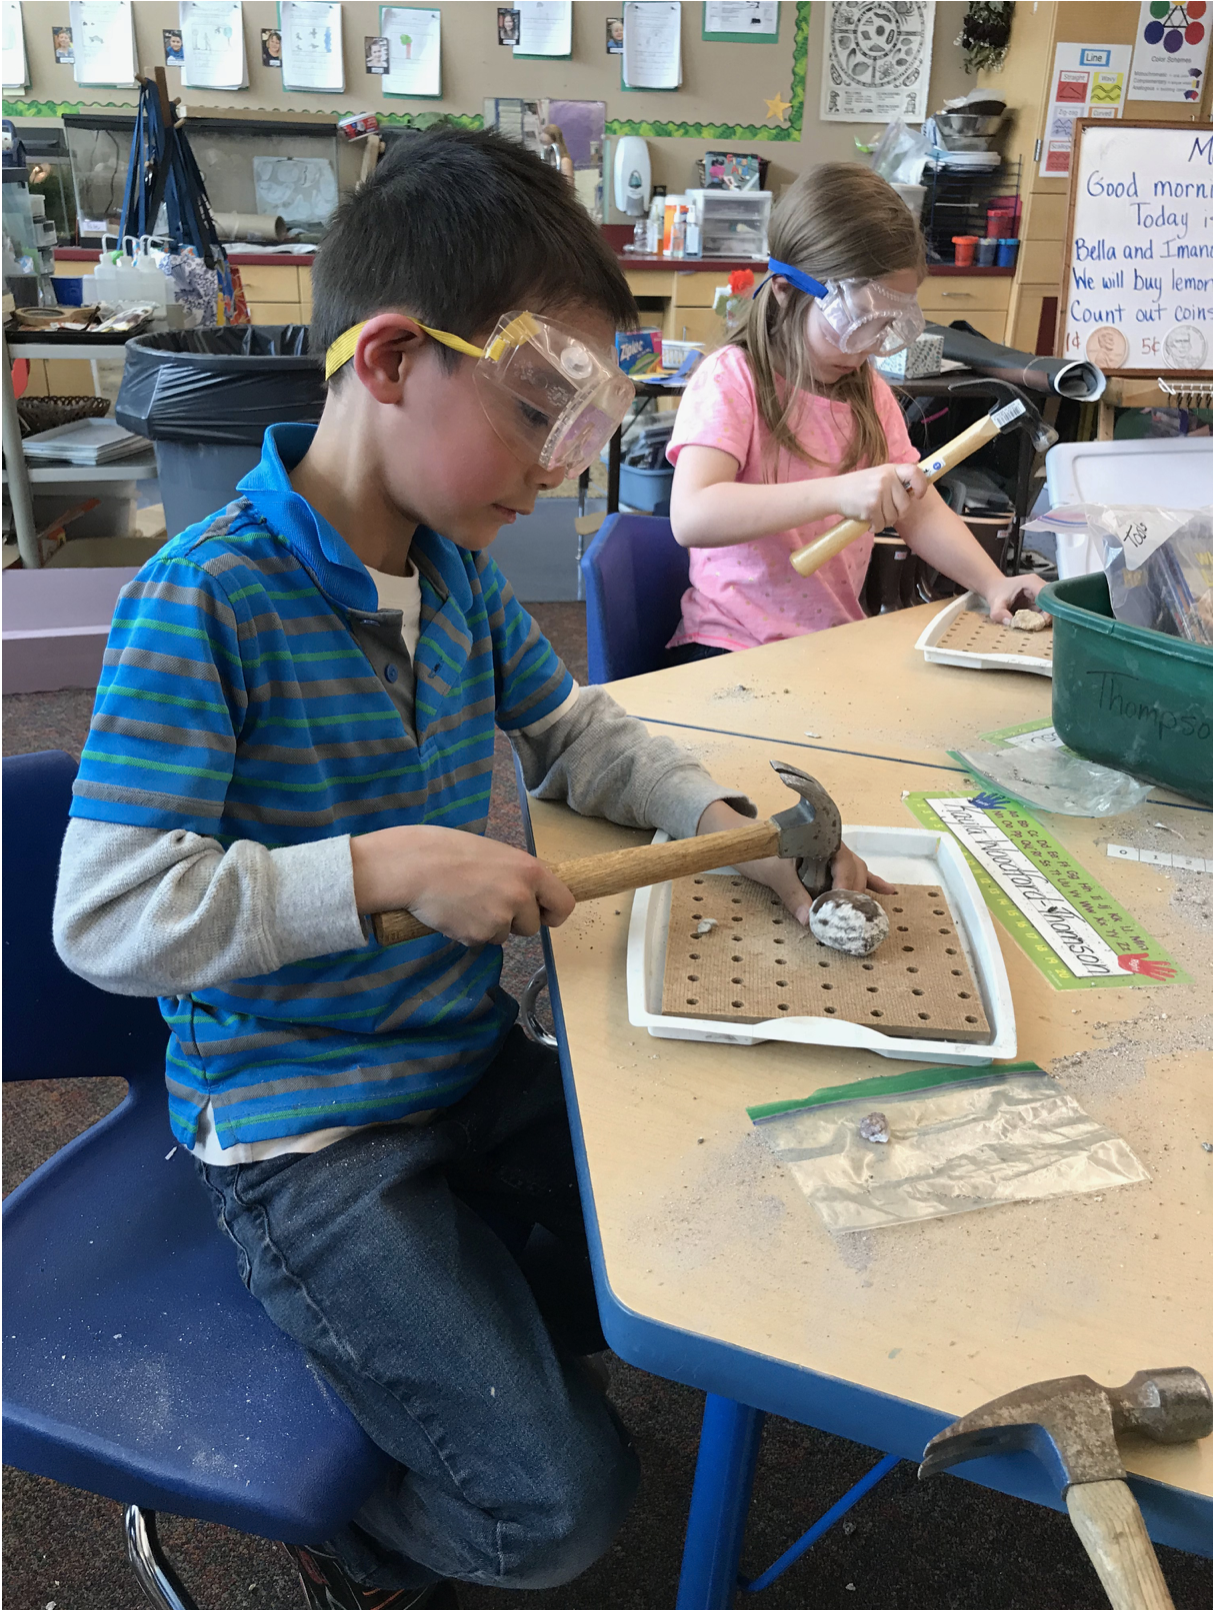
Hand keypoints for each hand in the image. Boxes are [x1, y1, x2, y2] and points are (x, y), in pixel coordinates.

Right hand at [350, 825, 574, 946]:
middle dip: (515, 921)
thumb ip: (518, 874)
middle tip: (488, 902)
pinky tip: (454, 911)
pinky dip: (469, 931)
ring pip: (504, 935)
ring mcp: (500, 919)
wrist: (414, 866)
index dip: (553, 913)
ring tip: (466, 901)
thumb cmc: (450, 851)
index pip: (564, 904)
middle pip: (532, 926)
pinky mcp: (478, 936)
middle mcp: (521, 896)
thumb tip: (532, 891)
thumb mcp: (497, 854)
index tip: (543, 914)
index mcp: (530, 871)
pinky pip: (481, 940)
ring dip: (490, 925)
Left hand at [696, 801, 893, 926]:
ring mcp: (832, 854)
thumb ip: (791, 894)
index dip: (846, 886)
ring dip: (860, 892)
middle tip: (849, 917)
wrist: (744, 838)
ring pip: (856, 873)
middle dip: (854, 894)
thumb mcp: (773, 872)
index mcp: (822, 840)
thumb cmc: (758, 850)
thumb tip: (809, 920)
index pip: (844, 863)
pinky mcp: (827, 864)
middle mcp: (832, 846)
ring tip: (866, 911)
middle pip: (855, 870)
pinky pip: (852, 873)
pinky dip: (870, 882)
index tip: (841, 906)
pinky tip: (888, 892)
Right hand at [831, 462, 928, 530]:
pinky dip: (874, 526)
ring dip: (884, 521)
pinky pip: (881, 525)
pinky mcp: (870, 507)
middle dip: (896, 513)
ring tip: (873, 514)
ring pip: (893, 517)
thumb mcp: (878, 476)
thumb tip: (913, 494)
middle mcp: (886, 479)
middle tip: (884, 511)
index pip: (915, 473)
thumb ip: (895, 482)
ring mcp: (878, 493)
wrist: (835, 492)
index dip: (921, 485)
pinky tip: (867, 519)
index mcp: (890, 470)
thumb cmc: (858, 487)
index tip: (918, 495)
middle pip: (905, 505)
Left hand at [986, 571, 1046, 624]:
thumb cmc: (997, 592)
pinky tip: (1034, 624)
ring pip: (1051, 607)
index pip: (1047, 595)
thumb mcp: (995, 604)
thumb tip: (1009, 622)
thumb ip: (999, 613)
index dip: (1047, 609)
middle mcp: (1040, 586)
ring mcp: (1042, 594)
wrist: (996, 588)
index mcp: (1032, 582)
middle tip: (1038, 627)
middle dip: (1047, 616)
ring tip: (1035, 626)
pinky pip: (1046, 611)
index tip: (1042, 622)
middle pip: (1052, 601)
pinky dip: (1041, 619)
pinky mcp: (1041, 601)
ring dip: (1045, 618)